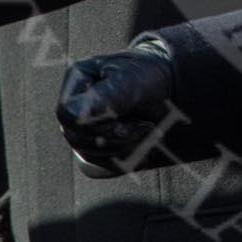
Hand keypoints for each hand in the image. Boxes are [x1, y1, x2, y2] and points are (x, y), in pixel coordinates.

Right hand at [56, 40, 177, 176]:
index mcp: (79, 79)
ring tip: (151, 132)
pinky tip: (147, 148)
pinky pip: (102, 165)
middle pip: (77, 137)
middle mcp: (76, 104)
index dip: (93, 123)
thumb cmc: (153, 76)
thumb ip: (108, 95)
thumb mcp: (134, 81)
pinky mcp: (97, 145)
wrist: (173, 90)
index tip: (124, 116)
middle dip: (116, 137)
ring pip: (89, 154)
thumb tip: (78, 116)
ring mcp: (84, 126)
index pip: (68, 113)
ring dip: (125, 149)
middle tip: (148, 126)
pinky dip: (127, 160)